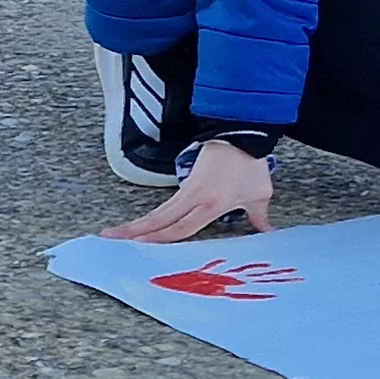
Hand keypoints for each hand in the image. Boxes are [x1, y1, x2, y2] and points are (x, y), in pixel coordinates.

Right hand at [104, 137, 273, 242]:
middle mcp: (194, 197)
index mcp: (212, 202)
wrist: (243, 134)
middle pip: (160, 219)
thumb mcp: (259, 193)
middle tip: (111, 238)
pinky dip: (153, 217)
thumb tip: (268, 231)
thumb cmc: (251, 165)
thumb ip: (259, 217)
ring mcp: (188, 188)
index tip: (141, 244)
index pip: (182, 226)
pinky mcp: (187, 183)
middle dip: (135, 230)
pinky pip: (167, 205)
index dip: (161, 237)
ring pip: (159, 212)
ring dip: (138, 224)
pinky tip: (141, 226)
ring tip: (115, 234)